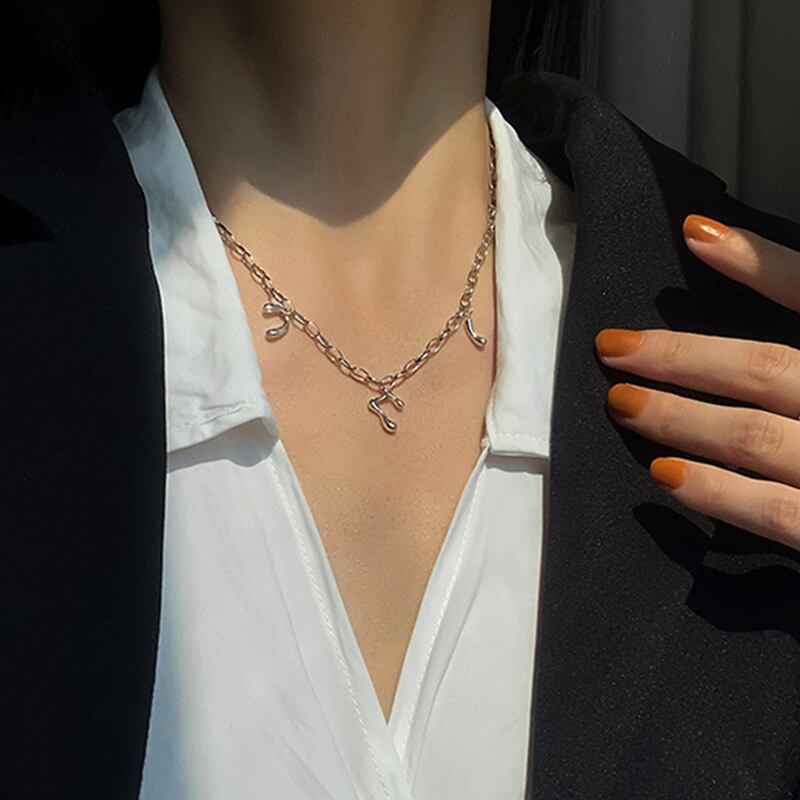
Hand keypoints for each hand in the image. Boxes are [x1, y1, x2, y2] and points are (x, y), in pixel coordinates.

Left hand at [595, 214, 799, 549]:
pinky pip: (777, 513)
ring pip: (755, 435)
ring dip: (679, 417)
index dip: (761, 262)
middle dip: (681, 356)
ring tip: (623, 403)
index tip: (696, 234)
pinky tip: (665, 475)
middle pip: (766, 368)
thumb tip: (742, 268)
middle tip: (613, 347)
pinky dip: (719, 492)